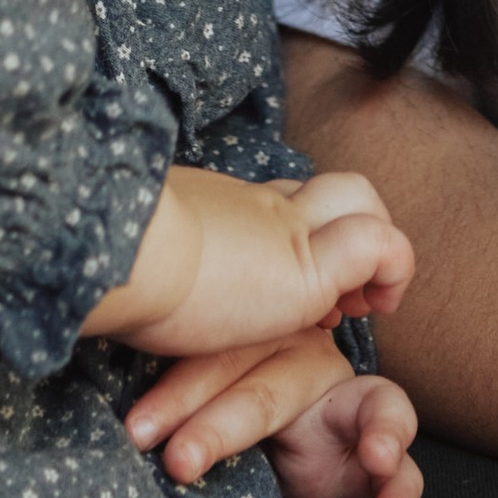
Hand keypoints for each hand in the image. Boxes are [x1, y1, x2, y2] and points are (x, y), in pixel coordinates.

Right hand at [84, 166, 411, 360]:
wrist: (113, 256)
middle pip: (328, 190)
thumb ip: (148, 259)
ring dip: (379, 249)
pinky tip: (372, 307)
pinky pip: (378, 246)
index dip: (304, 230)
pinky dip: (391, 268)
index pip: (280, 202)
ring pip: (360, 201)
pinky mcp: (305, 271)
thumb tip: (118, 274)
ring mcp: (284, 232)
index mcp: (216, 208)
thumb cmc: (105, 263)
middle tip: (348, 293)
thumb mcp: (131, 254)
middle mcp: (255, 208)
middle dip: (354, 227)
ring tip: (371, 304)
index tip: (302, 282)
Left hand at [124, 334, 422, 497]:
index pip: (217, 355)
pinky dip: (402, 482)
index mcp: (259, 334)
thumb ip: (164, 379)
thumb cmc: (228, 400)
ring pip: (371, 406)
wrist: (279, 441)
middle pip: (273, 385)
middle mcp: (310, 359)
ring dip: (370, 431)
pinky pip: (404, 460)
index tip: (135, 433)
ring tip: (372, 457)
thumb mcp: (197, 388)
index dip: (175, 393)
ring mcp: (352, 400)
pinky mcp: (379, 444)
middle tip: (180, 463)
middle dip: (223, 425)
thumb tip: (92, 385)